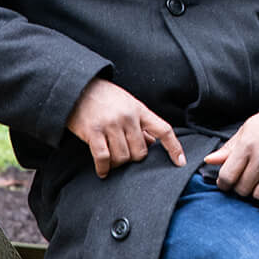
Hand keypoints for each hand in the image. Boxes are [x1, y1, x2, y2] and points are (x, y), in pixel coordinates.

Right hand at [66, 78, 182, 177]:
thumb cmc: (106, 97)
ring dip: (117, 163)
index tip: (180, 162)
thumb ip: (141, 124)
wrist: (78, 87)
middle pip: (141, 152)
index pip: (163, 130)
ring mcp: (110, 125)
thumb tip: (153, 143)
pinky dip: (104, 168)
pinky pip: (103, 158)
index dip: (174, 148)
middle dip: (134, 158)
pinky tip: (103, 171)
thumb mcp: (129, 104)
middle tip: (125, 154)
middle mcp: (127, 117)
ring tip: (112, 159)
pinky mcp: (93, 132)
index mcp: (139, 110)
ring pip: (123, 157)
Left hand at [204, 103, 258, 200]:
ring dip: (257, 192)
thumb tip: (210, 160)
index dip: (223, 183)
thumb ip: (228, 149)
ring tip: (258, 182)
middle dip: (240, 188)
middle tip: (243, 180)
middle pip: (243, 188)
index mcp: (247, 145)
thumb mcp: (246, 130)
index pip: (228, 176)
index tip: (226, 182)